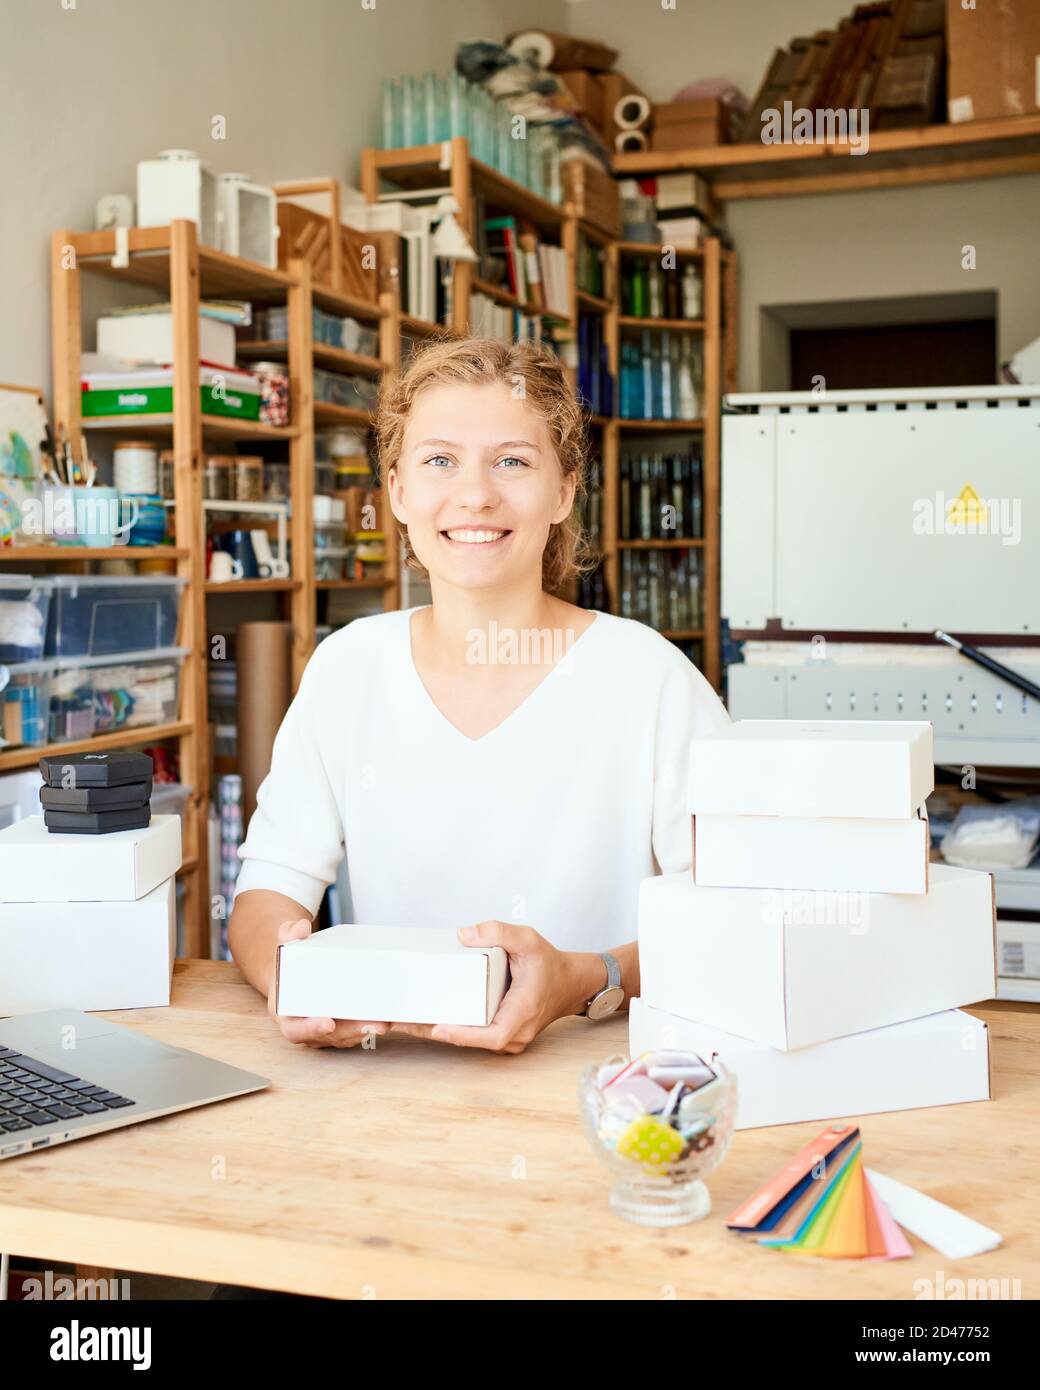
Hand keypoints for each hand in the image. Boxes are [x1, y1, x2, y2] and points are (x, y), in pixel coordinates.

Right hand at [267, 918, 389, 1048]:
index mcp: (287, 1014)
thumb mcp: (285, 947)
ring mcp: (325, 1031)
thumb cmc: (288, 964)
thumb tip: (301, 927)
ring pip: (347, 1037)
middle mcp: (307, 1028)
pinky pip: (356, 1031)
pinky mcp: (341, 1027)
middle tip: (376, 1024)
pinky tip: (388, 1017)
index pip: (296, 1030)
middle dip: (353, 1031)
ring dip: (367, 1031)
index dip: (312, 1028)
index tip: (329, 1023)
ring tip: (387, 1021)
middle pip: (330, 1037)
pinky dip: (371, 1025)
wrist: (292, 976)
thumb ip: (289, 935)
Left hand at [389, 920, 589, 1054]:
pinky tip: (419, 1019)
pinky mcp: (499, 1034)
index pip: (492, 1035)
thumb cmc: (550, 964)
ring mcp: (507, 1037)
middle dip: (431, 1031)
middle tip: (394, 1023)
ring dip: (432, 1032)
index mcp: (522, 1012)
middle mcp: (515, 1033)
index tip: (439, 1028)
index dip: (464, 1035)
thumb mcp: (528, 939)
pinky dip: (445, 1028)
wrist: (571, 983)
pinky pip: (470, 1034)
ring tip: (396, 1022)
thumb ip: (499, 932)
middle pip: (468, 1040)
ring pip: (466, 1039)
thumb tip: (464, 934)